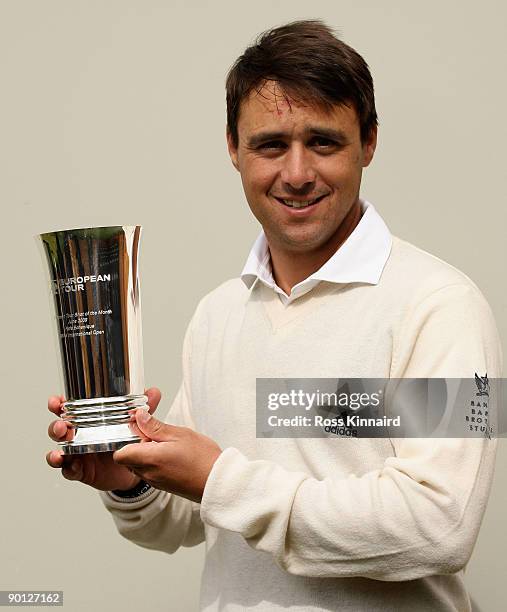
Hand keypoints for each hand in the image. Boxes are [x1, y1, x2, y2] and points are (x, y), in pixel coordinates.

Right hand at [45, 388, 161, 491]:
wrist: (133, 466)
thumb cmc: (126, 439)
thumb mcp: (135, 421)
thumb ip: (144, 408)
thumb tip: (153, 392)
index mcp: (87, 419)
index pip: (69, 408)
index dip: (59, 404)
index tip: (57, 401)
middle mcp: (78, 435)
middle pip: (59, 428)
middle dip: (56, 426)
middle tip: (61, 426)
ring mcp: (77, 453)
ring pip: (59, 450)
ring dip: (56, 450)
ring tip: (60, 451)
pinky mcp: (80, 470)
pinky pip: (68, 470)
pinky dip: (67, 468)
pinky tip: (72, 465)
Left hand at [112, 410, 221, 502]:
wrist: (218, 482)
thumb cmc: (202, 459)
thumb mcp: (179, 434)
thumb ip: (155, 426)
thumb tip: (139, 417)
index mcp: (149, 459)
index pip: (119, 453)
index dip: (125, 438)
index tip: (137, 426)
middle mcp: (148, 473)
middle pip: (127, 458)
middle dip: (135, 444)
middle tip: (153, 431)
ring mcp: (155, 481)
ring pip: (137, 465)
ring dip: (144, 453)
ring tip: (164, 442)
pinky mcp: (162, 485)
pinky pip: (148, 471)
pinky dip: (153, 461)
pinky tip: (170, 453)